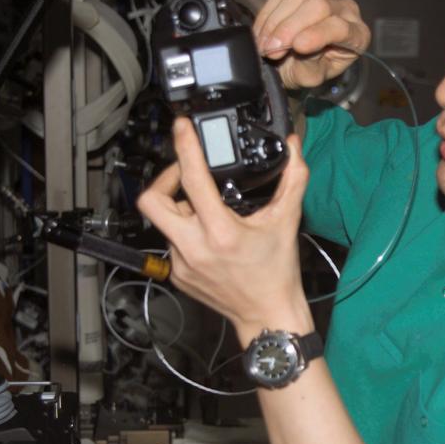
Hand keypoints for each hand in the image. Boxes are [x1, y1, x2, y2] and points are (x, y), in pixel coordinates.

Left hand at [136, 118, 312, 339]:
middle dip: (164, 180)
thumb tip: (293, 147)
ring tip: (203, 206)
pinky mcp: (177, 274)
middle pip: (152, 201)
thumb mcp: (287, 221)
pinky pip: (171, 241)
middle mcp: (194, 248)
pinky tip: (205, 233)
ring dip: (179, 208)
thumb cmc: (277, 274)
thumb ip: (293, 179)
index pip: (192, 180)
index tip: (182, 128)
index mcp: (220, 232)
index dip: (184, 147)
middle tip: (184, 175)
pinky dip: (185, 230)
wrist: (267, 315)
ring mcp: (181, 263)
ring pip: (163, 222)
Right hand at [253, 0, 370, 90]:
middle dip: (290, 28)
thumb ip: (309, 67)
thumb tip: (298, 46)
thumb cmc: (307, 69)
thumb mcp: (310, 78)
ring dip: (275, 22)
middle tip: (271, 50)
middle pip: (319, 6)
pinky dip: (268, 13)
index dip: (318, 34)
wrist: (294, 59)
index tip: (297, 46)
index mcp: (357, 34)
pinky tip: (262, 32)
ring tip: (264, 45)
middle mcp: (347, 8)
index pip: (340, 28)